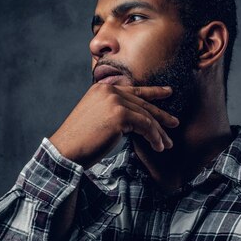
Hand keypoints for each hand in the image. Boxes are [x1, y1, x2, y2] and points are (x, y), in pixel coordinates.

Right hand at [48, 84, 179, 167]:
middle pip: (142, 103)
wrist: (66, 151)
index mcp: (101, 89)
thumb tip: (135, 119)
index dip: (153, 91)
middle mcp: (109, 91)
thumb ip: (113, 111)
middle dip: (160, 116)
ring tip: (167, 144)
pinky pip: (145, 126)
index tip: (168, 92)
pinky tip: (158, 146)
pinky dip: (154, 137)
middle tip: (175, 123)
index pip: (133, 90)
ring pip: (146, 116)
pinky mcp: (120, 115)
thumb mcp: (96, 118)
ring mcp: (114, 101)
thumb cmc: (80, 141)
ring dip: (158, 132)